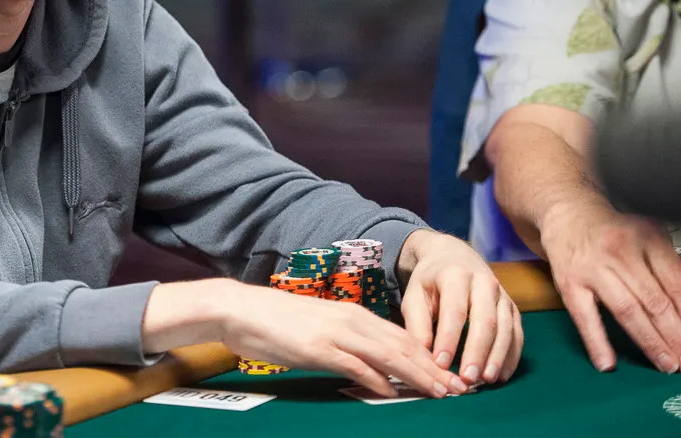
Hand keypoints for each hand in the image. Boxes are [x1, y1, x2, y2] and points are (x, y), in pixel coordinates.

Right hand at [218, 282, 469, 398]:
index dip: (431, 357)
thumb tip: (374, 368)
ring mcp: (335, 333)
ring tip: (440, 392)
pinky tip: (391, 391)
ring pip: (388, 354)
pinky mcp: (317, 347)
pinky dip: (376, 378)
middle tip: (460, 389)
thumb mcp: (321, 328)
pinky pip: (354, 364)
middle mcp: (351, 320)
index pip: (403, 337)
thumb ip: (348, 344)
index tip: (452, 376)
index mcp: (354, 315)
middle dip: (435, 369)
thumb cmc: (277, 321)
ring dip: (418, 375)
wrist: (240, 309)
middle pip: (404, 346)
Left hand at [398, 229, 522, 385]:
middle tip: (467, 378)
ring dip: (497, 357)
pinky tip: (501, 374)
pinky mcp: (512, 307)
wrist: (451, 256)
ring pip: (505, 328)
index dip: (449, 339)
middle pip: (485, 320)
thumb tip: (423, 355)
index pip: (455, 310)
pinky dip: (511, 355)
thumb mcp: (414, 294)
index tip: (441, 364)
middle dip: (477, 352)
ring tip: (486, 380)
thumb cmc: (430, 280)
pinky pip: (517, 333)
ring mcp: (502, 294)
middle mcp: (483, 281)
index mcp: (455, 274)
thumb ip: (417, 323)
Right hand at [539, 199, 680, 372]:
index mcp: (646, 239)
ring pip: (627, 310)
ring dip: (649, 342)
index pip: (676, 284)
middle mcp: (620, 251)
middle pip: (655, 301)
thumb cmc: (614, 234)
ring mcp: (592, 268)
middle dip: (675, 335)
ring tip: (666, 363)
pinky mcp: (568, 282)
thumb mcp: (649, 237)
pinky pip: (584, 316)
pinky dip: (596, 342)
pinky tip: (607, 363)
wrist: (567, 215)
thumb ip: (670, 267)